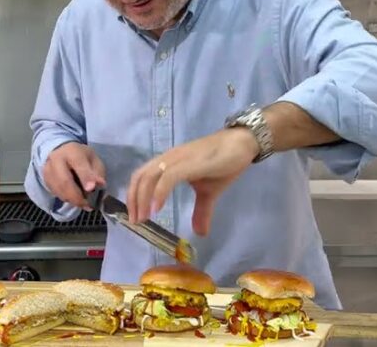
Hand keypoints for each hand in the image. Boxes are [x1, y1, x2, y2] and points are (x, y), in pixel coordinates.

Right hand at [43, 142, 106, 209]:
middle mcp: (56, 159)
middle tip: (88, 205)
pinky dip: (66, 199)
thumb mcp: (94, 160)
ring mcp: (48, 170)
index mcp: (72, 151)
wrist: (61, 152)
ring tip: (83, 203)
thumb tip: (100, 185)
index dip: (86, 177)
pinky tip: (74, 198)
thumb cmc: (81, 157)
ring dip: (72, 200)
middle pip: (64, 181)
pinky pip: (55, 193)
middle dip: (77, 196)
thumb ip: (97, 173)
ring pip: (59, 190)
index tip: (92, 188)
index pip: (79, 164)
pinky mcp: (45, 180)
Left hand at [127, 128, 258, 235]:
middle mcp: (169, 158)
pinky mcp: (190, 163)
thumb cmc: (224, 163)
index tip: (135, 216)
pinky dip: (159, 193)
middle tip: (136, 221)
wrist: (242, 143)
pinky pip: (168, 177)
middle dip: (133, 199)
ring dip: (142, 198)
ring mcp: (179, 159)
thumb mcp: (209, 192)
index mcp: (169, 162)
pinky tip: (157, 208)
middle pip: (140, 176)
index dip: (134, 195)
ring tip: (143, 218)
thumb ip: (201, 210)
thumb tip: (200, 233)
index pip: (142, 176)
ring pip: (150, 176)